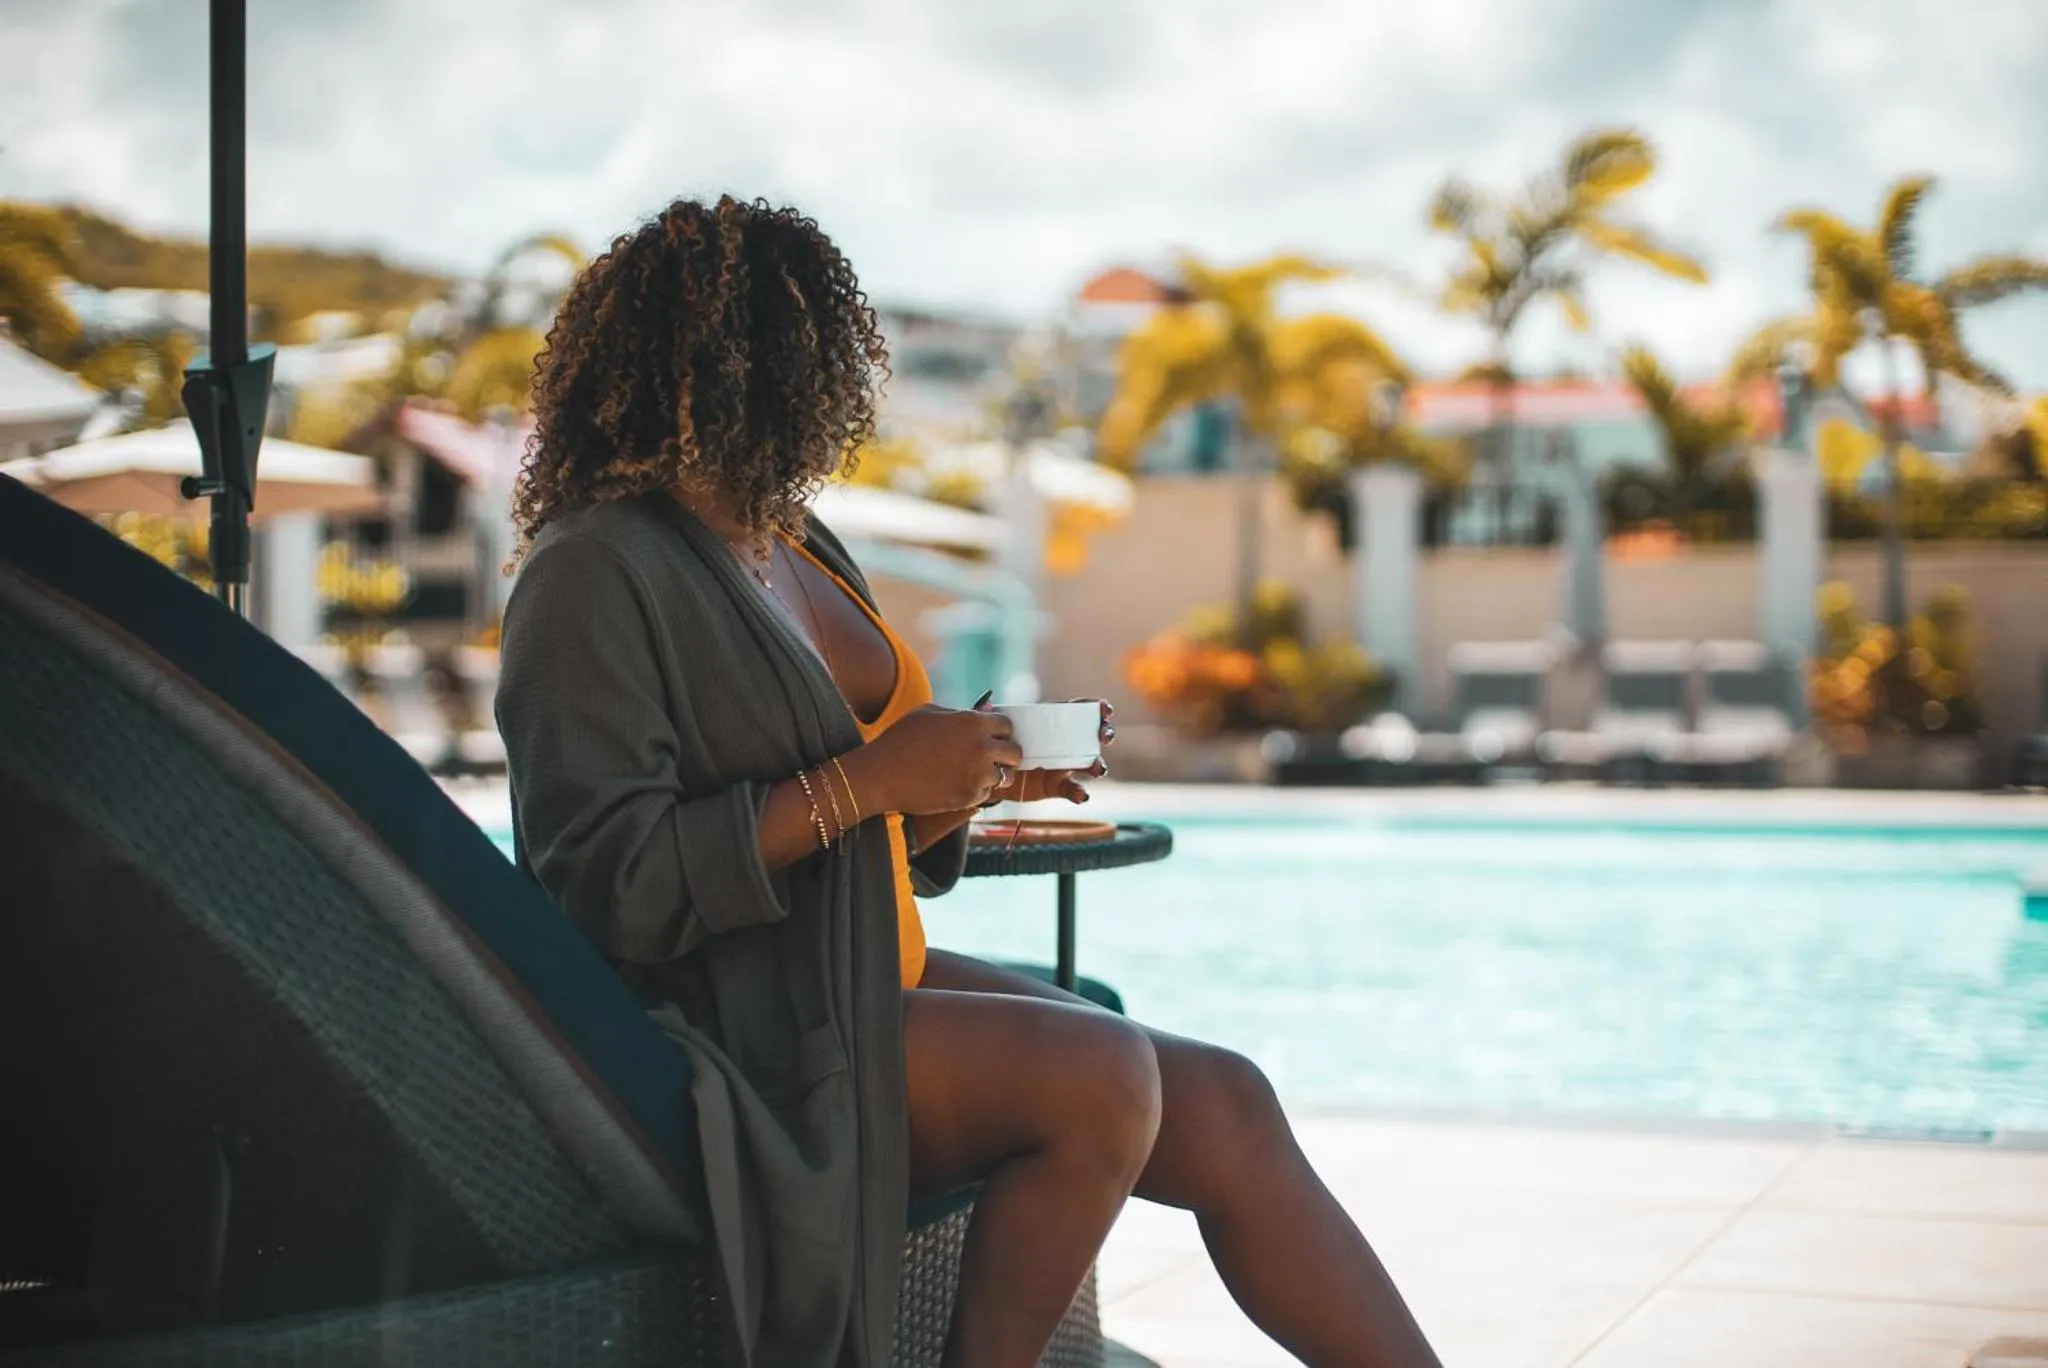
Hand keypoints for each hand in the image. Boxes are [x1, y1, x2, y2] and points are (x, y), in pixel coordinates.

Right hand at [850, 704, 1024, 815]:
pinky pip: (987, 794)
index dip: (999, 730)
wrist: (881, 776)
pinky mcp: (970, 797)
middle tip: (992, 757)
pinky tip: (959, 783)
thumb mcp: (928, 713)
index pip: (1007, 725)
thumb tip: (984, 712)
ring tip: (975, 772)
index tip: (992, 736)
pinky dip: (978, 790)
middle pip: (1015, 753)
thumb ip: (960, 713)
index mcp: (972, 723)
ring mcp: (977, 775)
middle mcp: (981, 748)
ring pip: (1006, 776)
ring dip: (995, 774)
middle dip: (1005, 754)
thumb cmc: (901, 739)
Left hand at [988, 699, 1113, 805]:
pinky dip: (1079, 793)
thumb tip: (987, 704)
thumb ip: (993, 716)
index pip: (1081, 713)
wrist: (994, 775)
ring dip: (1098, 765)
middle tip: (1104, 737)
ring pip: (1090, 764)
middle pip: (1093, 737)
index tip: (1105, 711)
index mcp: (1055, 725)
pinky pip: (1073, 790)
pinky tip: (1081, 795)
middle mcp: (1066, 744)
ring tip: (1097, 769)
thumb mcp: (999, 730)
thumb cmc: (1001, 745)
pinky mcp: (1058, 786)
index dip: (1098, 710)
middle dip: (1105, 734)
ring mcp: (1065, 766)